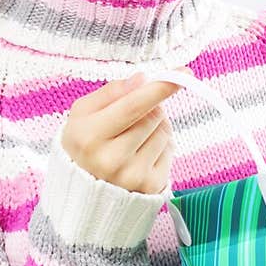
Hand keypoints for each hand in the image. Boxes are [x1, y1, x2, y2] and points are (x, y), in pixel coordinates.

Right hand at [61, 68, 193, 194]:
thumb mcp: (83, 114)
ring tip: (136, 138)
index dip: (159, 88)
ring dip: (156, 127)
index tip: (182, 73)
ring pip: (164, 132)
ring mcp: (132, 176)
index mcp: (89, 136)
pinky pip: (170, 151)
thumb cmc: (85, 145)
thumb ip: (111, 92)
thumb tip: (142, 79)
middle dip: (151, 108)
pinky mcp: (150, 186)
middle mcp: (111, 159)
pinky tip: (142, 154)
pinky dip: (161, 146)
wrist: (85, 192)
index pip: (132, 106)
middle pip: (153, 116)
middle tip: (134, 118)